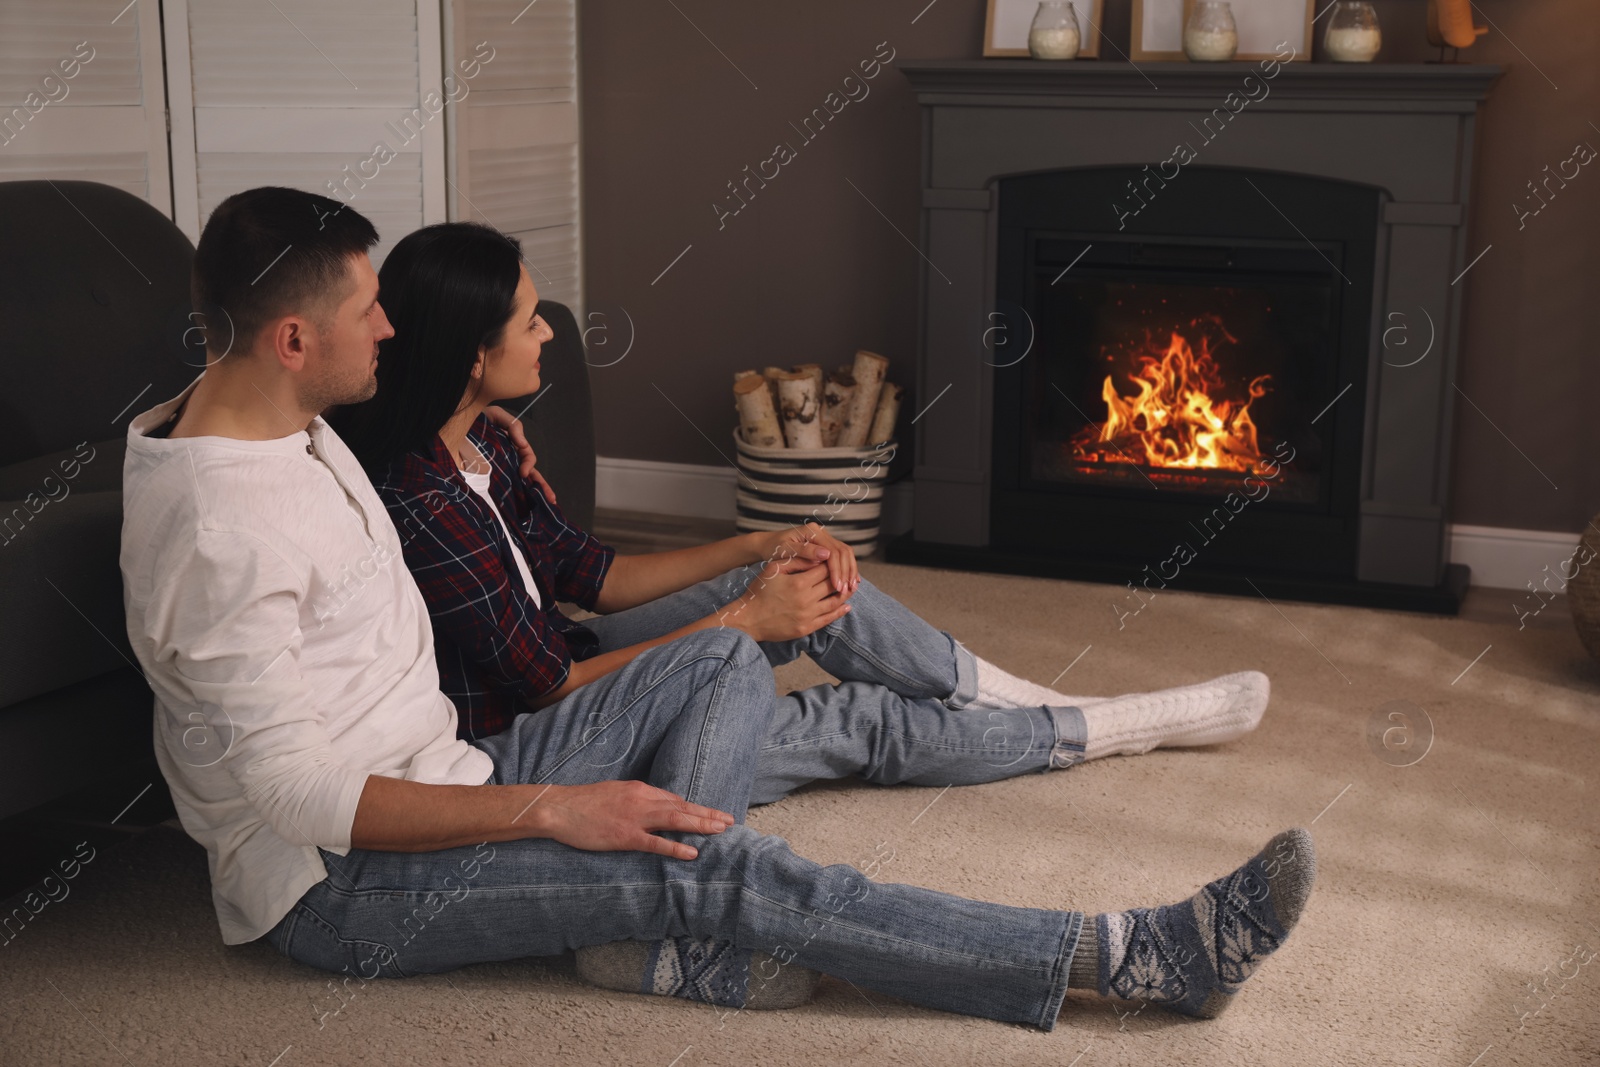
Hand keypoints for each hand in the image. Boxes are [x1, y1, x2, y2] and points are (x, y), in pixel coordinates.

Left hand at [483, 405, 557, 505]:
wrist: (455, 425)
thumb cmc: (476, 419)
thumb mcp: (496, 416)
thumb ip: (512, 426)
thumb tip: (523, 445)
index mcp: (512, 445)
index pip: (527, 456)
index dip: (529, 464)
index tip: (523, 472)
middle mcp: (508, 458)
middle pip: (529, 473)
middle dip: (541, 485)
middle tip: (551, 498)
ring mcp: (499, 468)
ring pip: (520, 482)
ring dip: (532, 494)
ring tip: (546, 504)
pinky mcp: (487, 476)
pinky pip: (502, 487)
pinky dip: (513, 497)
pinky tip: (520, 507)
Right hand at [524, 781, 734, 860]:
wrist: (558, 808)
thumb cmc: (583, 803)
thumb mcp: (614, 793)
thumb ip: (635, 799)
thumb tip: (652, 807)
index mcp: (639, 789)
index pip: (673, 798)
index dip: (694, 807)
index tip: (711, 813)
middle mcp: (641, 800)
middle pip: (682, 806)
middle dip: (707, 814)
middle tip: (730, 820)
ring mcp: (634, 818)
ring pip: (675, 819)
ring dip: (701, 825)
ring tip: (721, 830)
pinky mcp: (624, 836)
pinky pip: (655, 842)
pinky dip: (675, 846)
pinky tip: (691, 852)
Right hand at [721, 558, 851, 641]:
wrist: (749, 618)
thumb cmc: (759, 591)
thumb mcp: (773, 569)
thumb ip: (796, 561)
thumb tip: (817, 557)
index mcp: (799, 582)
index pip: (824, 569)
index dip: (832, 563)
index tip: (835, 561)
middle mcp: (806, 599)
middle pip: (832, 584)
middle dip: (842, 577)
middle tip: (849, 573)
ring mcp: (808, 615)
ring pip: (835, 602)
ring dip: (846, 594)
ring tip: (852, 587)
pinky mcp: (807, 628)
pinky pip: (829, 619)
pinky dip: (840, 611)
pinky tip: (846, 606)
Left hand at [760, 521, 858, 596]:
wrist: (768, 545)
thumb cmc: (773, 548)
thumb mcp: (786, 550)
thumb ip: (805, 551)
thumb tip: (826, 555)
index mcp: (812, 531)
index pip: (833, 551)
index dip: (837, 569)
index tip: (837, 586)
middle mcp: (821, 533)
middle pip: (843, 551)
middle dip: (847, 571)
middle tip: (847, 589)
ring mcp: (824, 539)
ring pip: (845, 554)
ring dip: (850, 571)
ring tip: (851, 587)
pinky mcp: (825, 546)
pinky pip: (841, 557)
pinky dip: (846, 569)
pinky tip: (849, 581)